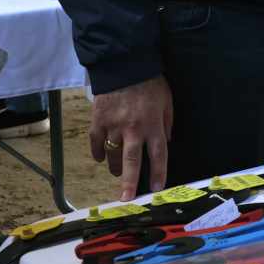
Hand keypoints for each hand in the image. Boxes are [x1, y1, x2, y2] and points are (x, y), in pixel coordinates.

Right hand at [92, 75, 173, 200]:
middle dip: (129, 183)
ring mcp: (113, 125)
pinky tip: (101, 157)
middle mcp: (134, 128)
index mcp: (153, 124)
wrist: (123, 64)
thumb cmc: (149, 82)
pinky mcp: (98, 121)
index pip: (158, 155)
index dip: (158, 173)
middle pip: (131, 161)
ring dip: (115, 167)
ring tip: (118, 172)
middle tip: (126, 199)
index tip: (156, 189)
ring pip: (112, 155)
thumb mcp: (167, 100)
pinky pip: (96, 143)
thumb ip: (167, 122)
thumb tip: (166, 141)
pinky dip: (98, 152)